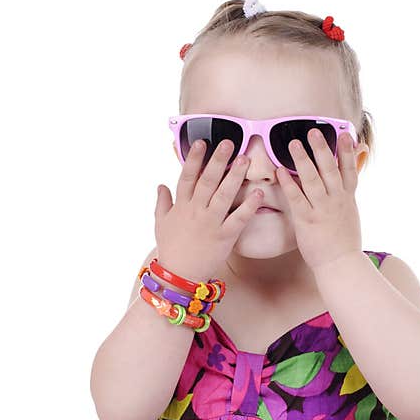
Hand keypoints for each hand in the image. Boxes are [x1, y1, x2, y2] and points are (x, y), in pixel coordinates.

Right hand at [155, 139, 263, 282]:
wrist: (178, 276)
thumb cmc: (170, 249)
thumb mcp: (160, 223)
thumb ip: (162, 202)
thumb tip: (161, 185)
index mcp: (181, 205)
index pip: (187, 176)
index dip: (194, 159)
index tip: (202, 142)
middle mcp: (195, 211)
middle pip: (207, 181)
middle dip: (218, 160)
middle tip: (229, 143)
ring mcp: (210, 223)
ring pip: (223, 195)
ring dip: (235, 176)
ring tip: (245, 160)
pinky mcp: (224, 237)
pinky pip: (238, 218)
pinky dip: (249, 206)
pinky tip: (258, 193)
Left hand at [276, 130, 362, 270]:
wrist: (341, 264)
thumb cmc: (344, 242)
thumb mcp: (351, 216)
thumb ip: (348, 196)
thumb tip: (348, 184)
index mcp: (347, 198)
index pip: (349, 170)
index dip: (347, 152)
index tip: (345, 134)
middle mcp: (336, 200)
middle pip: (330, 169)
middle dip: (322, 149)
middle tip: (313, 132)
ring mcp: (322, 209)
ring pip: (313, 179)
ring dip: (303, 160)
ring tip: (293, 143)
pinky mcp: (307, 220)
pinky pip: (296, 197)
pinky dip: (288, 183)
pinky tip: (280, 171)